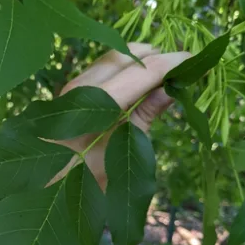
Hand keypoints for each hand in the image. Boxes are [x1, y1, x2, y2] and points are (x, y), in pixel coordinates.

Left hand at [54, 43, 190, 190]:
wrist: (51, 189)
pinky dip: (125, 67)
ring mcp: (75, 85)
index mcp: (101, 104)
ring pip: (114, 56)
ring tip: (164, 73)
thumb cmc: (92, 180)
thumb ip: (147, 115)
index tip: (193, 59)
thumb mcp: (127, 153)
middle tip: (181, 68)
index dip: (170, 62)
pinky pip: (103, 67)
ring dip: (141, 60)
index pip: (144, 70)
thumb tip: (171, 90)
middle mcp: (85, 86)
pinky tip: (140, 81)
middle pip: (128, 55)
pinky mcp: (72, 90)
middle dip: (156, 56)